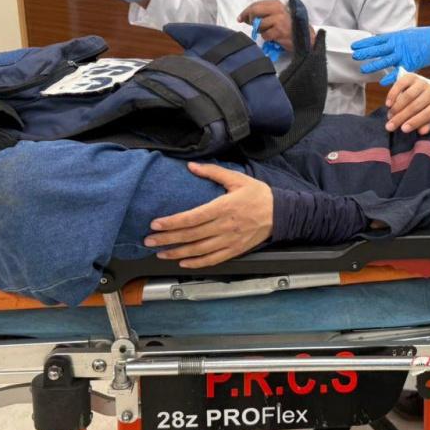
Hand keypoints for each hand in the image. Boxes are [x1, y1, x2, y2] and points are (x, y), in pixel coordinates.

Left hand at [144, 164, 272, 267]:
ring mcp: (230, 240)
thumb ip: (213, 172)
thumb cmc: (258, 195)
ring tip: (161, 253)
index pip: (193, 217)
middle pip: (191, 235)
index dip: (172, 222)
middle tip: (149, 241)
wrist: (281, 213)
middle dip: (168, 239)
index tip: (155, 224)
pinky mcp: (235, 250)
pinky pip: (213, 259)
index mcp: (224, 207)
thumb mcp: (237, 178)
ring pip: (199, 250)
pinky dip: (197, 263)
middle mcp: (225, 226)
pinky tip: (183, 262)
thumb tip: (191, 166)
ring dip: (178, 253)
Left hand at [238, 0, 313, 52]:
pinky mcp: (279, 31)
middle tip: (249, 24)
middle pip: (255, 11)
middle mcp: (278, 9)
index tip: (241, 18)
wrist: (305, 38)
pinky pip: (265, 35)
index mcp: (277, 4)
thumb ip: (265, 14)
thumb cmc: (291, 27)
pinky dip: (267, 38)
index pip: (256, 5)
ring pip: (259, 25)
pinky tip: (274, 37)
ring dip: (260, 31)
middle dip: (249, 19)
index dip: (246, 11)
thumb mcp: (279, 15)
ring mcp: (279, 20)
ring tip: (269, 32)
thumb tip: (247, 18)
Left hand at [352, 27, 429, 81]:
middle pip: (378, 49)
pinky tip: (382, 82)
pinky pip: (398, 72)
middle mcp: (396, 45)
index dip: (365, 43)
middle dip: (365, 53)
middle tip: (354, 56)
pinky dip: (390, 77)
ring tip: (363, 69)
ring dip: (374, 65)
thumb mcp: (404, 34)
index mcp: (394, 37)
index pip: (376, 40)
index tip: (354, 46)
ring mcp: (402, 54)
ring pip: (385, 60)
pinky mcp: (410, 63)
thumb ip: (394, 40)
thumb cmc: (422, 37)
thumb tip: (383, 43)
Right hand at [384, 70, 429, 134]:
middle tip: (390, 126)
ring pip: (408, 96)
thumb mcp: (428, 118)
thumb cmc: (426, 107)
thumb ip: (426, 124)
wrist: (424, 90)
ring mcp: (422, 82)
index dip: (415, 122)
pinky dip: (393, 94)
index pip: (428, 114)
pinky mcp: (412, 76)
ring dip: (396, 107)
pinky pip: (400, 84)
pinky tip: (388, 104)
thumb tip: (422, 131)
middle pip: (416, 105)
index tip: (403, 129)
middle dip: (401, 117)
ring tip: (389, 116)